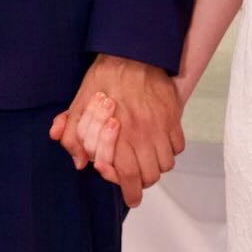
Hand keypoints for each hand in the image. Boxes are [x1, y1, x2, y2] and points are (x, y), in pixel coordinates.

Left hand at [47, 54, 183, 206]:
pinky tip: (158, 142)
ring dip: (156, 166)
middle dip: (142, 182)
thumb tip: (79, 162)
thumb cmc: (104, 78)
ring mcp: (160, 125)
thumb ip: (73, 136)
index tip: (132, 199)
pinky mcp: (174, 115)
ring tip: (146, 159)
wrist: (132, 52)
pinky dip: (170, 150)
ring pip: (166, 163)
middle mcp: (142, 133)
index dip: (130, 193)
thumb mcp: (79, 105)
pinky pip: (178, 145)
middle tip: (136, 178)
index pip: (128, 176)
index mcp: (117, 133)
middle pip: (150, 175)